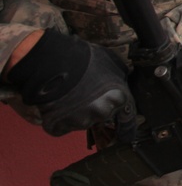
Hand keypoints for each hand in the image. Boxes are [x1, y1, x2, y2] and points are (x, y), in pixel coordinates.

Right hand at [5, 30, 135, 141]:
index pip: (125, 110)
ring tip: (70, 95)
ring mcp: (80, 122)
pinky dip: (62, 119)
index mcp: (117, 97)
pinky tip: (58, 105)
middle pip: (103, 114)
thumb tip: (122, 79)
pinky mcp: (60, 127)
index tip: (118, 117)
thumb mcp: (112, 60)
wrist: (52, 64)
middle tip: (86, 93)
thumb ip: (120, 75)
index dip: (119, 109)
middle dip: (98, 106)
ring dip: (80, 112)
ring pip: (84, 120)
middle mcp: (102, 112)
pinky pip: (64, 126)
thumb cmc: (84, 59)